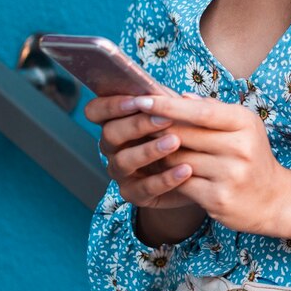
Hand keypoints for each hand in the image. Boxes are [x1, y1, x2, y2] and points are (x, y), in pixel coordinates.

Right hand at [85, 89, 202, 212]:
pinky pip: (144, 188)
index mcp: (116, 121)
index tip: (137, 101)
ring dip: (149, 151)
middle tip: (165, 119)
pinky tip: (186, 170)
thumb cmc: (181, 133)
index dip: (111, 105)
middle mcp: (112, 147)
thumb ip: (173, 105)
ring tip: (175, 142)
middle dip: (137, 125)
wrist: (195, 173)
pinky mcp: (134, 193)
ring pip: (123, 161)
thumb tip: (183, 97)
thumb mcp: (176, 114)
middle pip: (110, 133)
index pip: (96, 110)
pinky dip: (165, 179)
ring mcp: (121, 172)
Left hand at [128, 93, 290, 236]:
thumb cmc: (252, 156)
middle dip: (156, 128)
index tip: (142, 99)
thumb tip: (181, 97)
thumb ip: (213, 110)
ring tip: (147, 147)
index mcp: (245, 123)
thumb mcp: (243, 127)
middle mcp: (240, 147)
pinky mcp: (218, 198)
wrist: (273, 199)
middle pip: (185, 134)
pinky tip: (161, 172)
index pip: (200, 111)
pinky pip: (181, 183)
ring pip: (178, 159)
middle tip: (135, 123)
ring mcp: (230, 174)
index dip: (168, 105)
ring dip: (160, 154)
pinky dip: (168, 176)